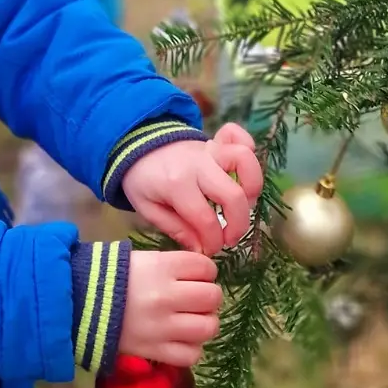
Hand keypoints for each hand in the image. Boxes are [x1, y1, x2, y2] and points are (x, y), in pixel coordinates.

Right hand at [118, 250, 222, 366]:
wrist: (77, 302)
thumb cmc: (110, 276)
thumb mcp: (142, 259)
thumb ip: (173, 265)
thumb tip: (202, 274)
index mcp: (162, 267)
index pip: (206, 267)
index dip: (204, 271)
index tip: (195, 276)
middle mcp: (167, 296)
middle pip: (213, 297)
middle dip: (208, 297)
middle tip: (195, 299)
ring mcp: (163, 327)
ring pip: (208, 327)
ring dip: (204, 323)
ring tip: (192, 320)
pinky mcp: (156, 351)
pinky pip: (192, 354)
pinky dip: (191, 348)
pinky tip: (181, 339)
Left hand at [120, 123, 262, 255]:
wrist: (135, 144)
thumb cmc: (142, 180)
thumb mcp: (148, 209)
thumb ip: (176, 229)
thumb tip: (202, 250)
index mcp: (176, 185)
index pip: (205, 220)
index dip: (213, 242)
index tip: (210, 250)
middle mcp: (198, 165)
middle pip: (233, 195)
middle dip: (238, 225)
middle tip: (230, 238)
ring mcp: (210, 150)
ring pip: (245, 160)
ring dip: (252, 187)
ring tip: (243, 205)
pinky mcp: (217, 141)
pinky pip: (240, 137)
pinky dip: (249, 150)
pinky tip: (243, 172)